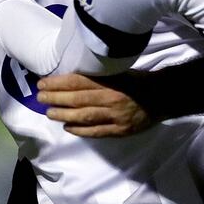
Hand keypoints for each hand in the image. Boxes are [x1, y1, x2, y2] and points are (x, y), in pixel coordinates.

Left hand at [37, 73, 153, 137]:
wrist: (163, 97)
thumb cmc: (139, 81)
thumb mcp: (121, 71)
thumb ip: (100, 75)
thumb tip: (72, 76)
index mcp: (112, 81)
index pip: (79, 81)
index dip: (59, 83)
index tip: (43, 82)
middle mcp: (112, 98)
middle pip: (78, 99)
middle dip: (56, 98)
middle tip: (40, 97)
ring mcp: (116, 116)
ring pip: (84, 116)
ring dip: (63, 114)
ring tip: (49, 113)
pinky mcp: (120, 130)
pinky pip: (96, 131)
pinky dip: (79, 130)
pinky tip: (67, 127)